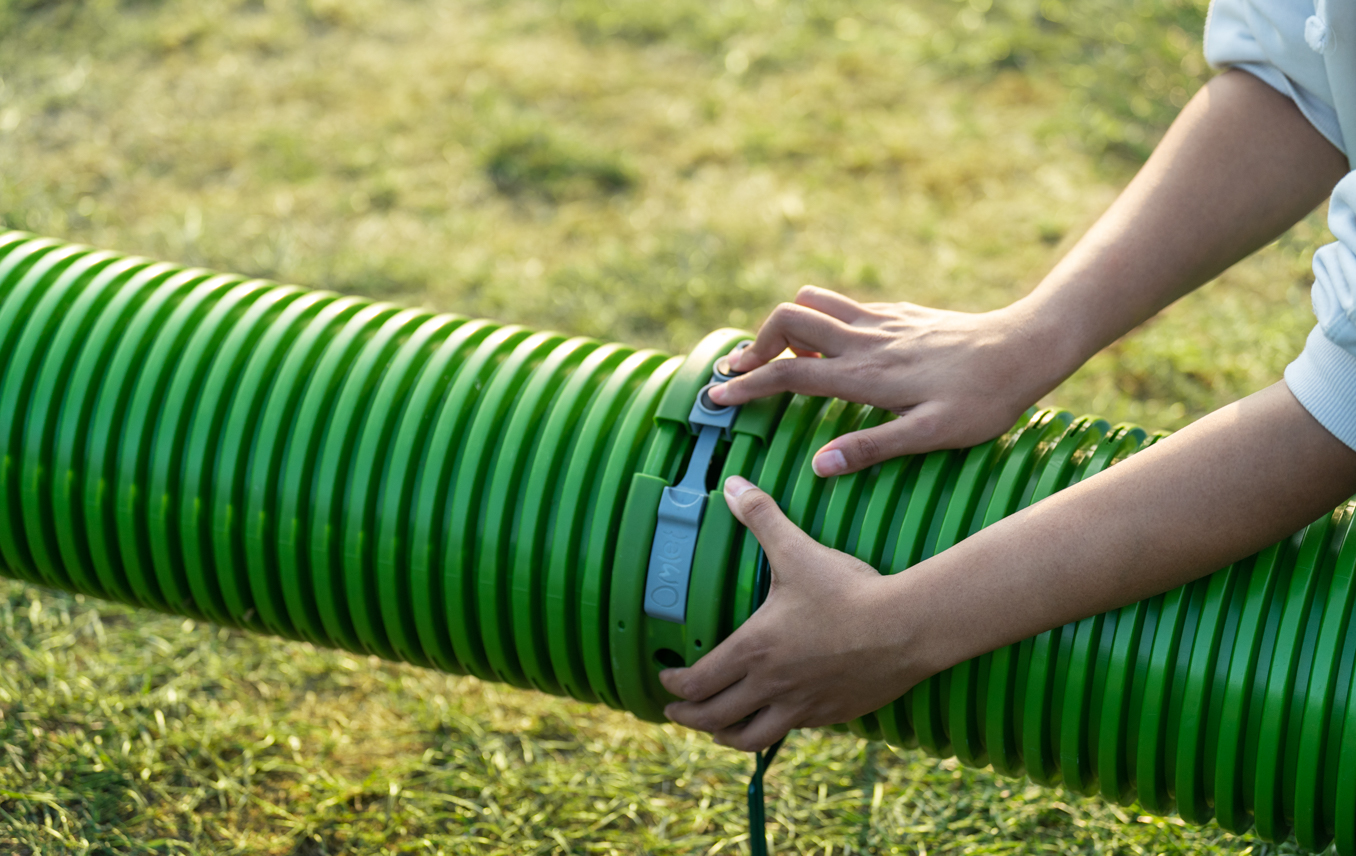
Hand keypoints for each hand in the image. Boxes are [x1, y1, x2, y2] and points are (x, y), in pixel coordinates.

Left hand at [659, 476, 935, 751]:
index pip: (698, 682)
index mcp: (753, 650)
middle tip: (676, 712)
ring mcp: (801, 706)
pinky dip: (771, 728)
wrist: (905, 628)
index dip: (675, 684)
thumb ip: (762, 518)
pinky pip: (791, 731)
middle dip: (689, 717)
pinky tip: (774, 717)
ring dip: (725, 734)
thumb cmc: (846, 591)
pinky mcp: (831, 715)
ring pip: (750, 737)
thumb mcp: (797, 550)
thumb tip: (733, 485)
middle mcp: (771, 686)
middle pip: (714, 718)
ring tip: (717, 729)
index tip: (667, 679)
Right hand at [708, 286, 1067, 476]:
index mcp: (865, 375)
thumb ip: (872, 448)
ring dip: (785, 323)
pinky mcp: (898, 313)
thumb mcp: (931, 436)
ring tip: (778, 356)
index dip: (748, 385)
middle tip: (744, 374)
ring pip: (813, 300)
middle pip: (788, 319)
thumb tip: (818, 467)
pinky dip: (821, 318)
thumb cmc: (983, 399)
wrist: (1026, 347)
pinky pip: (844, 304)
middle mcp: (865, 340)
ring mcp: (881, 321)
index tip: (717, 397)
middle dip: (757, 343)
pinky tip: (830, 344)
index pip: (789, 373)